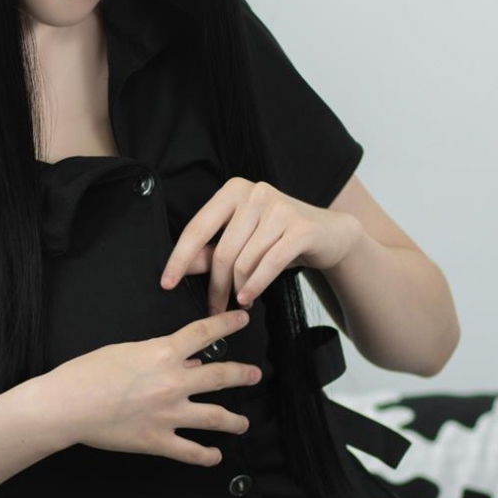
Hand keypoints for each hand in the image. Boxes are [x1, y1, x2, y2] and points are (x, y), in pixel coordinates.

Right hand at [49, 308, 262, 465]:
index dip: (228, 324)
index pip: (205, 333)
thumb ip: (157, 354)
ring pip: (216, 417)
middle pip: (222, 376)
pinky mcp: (158, 440)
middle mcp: (173, 382)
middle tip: (255, 375)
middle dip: (244, 374)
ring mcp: (169, 413)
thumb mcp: (125, 351)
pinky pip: (191, 451)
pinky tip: (215, 455)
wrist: (67, 404)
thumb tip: (183, 360)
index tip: (242, 319)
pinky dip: (206, 455)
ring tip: (243, 424)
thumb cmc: (87, 373)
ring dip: (234, 421)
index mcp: (163, 353)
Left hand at [159, 178, 360, 314]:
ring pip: (245, 261)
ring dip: (238, 289)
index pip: (197, 227)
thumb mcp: (242, 240)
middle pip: (222, 251)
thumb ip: (211, 250)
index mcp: (234, 190)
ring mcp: (280, 208)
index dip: (179, 258)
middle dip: (216, 286)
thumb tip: (182, 267)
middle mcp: (255, 193)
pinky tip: (249, 298)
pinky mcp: (301, 228)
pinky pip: (269, 264)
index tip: (167, 283)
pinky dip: (255, 287)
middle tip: (213, 307)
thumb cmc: (279, 237)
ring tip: (239, 301)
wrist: (330, 234)